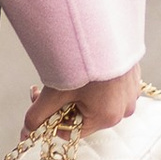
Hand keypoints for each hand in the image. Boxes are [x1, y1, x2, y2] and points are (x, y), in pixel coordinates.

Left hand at [24, 65, 142, 136]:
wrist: (103, 28)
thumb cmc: (83, 63)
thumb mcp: (55, 92)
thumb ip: (38, 115)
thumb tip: (27, 131)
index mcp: (106, 119)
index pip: (72, 130)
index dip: (52, 119)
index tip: (40, 103)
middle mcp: (123, 110)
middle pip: (84, 115)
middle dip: (63, 104)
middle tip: (46, 86)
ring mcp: (131, 94)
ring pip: (96, 102)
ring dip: (78, 93)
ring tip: (67, 74)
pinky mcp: (133, 78)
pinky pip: (111, 89)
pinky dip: (95, 83)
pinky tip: (84, 68)